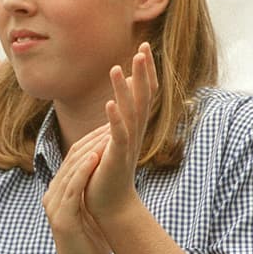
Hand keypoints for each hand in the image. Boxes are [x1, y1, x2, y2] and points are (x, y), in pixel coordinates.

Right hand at [42, 128, 111, 253]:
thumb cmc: (90, 246)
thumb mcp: (91, 213)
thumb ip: (92, 194)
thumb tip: (108, 176)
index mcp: (59, 193)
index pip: (74, 159)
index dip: (91, 141)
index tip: (111, 126)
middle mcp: (52, 196)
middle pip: (71, 160)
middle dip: (92, 140)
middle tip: (111, 122)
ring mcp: (54, 207)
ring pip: (71, 170)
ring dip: (90, 150)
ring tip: (107, 134)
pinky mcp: (61, 218)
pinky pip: (72, 188)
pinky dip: (84, 172)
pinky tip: (97, 158)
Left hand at [85, 44, 156, 224]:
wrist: (109, 207)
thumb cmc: (106, 174)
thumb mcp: (111, 142)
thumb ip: (117, 121)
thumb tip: (119, 98)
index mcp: (133, 128)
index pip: (143, 94)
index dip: (146, 72)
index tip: (144, 47)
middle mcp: (135, 133)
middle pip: (143, 97)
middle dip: (143, 72)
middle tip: (143, 46)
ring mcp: (127, 145)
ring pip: (130, 112)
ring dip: (124, 90)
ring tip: (117, 68)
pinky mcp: (116, 158)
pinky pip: (117, 135)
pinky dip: (114, 119)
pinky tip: (109, 104)